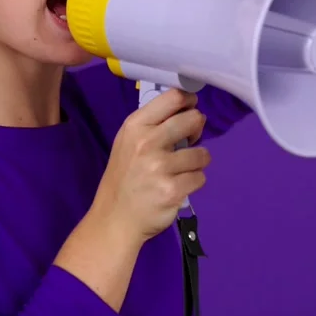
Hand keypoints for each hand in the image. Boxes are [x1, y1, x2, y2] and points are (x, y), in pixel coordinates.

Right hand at [91, 88, 210, 244]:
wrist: (114, 219)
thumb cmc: (125, 176)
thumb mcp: (129, 141)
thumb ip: (155, 123)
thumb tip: (190, 111)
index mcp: (136, 125)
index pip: (173, 97)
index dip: (189, 101)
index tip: (191, 108)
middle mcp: (147, 142)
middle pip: (192, 119)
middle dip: (198, 128)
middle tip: (191, 139)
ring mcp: (160, 167)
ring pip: (201, 153)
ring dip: (198, 160)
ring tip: (183, 168)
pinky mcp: (172, 190)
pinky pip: (200, 177)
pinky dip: (194, 181)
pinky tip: (180, 185)